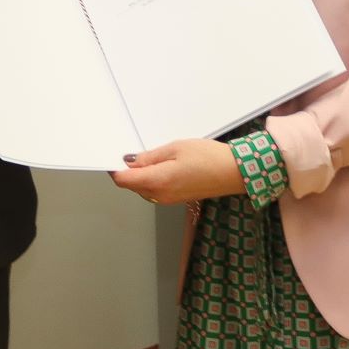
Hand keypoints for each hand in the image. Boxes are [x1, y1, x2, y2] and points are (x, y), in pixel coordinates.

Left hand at [112, 138, 244, 205]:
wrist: (235, 172)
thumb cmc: (209, 158)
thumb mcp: (176, 148)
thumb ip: (150, 157)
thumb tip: (130, 161)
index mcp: (157, 181)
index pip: (123, 180)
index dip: (114, 169)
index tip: (113, 157)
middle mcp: (160, 195)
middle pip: (132, 185)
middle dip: (129, 171)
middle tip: (135, 151)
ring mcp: (169, 200)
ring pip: (143, 189)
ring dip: (141, 175)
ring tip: (154, 156)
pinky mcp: (177, 199)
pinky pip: (156, 191)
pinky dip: (153, 179)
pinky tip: (163, 166)